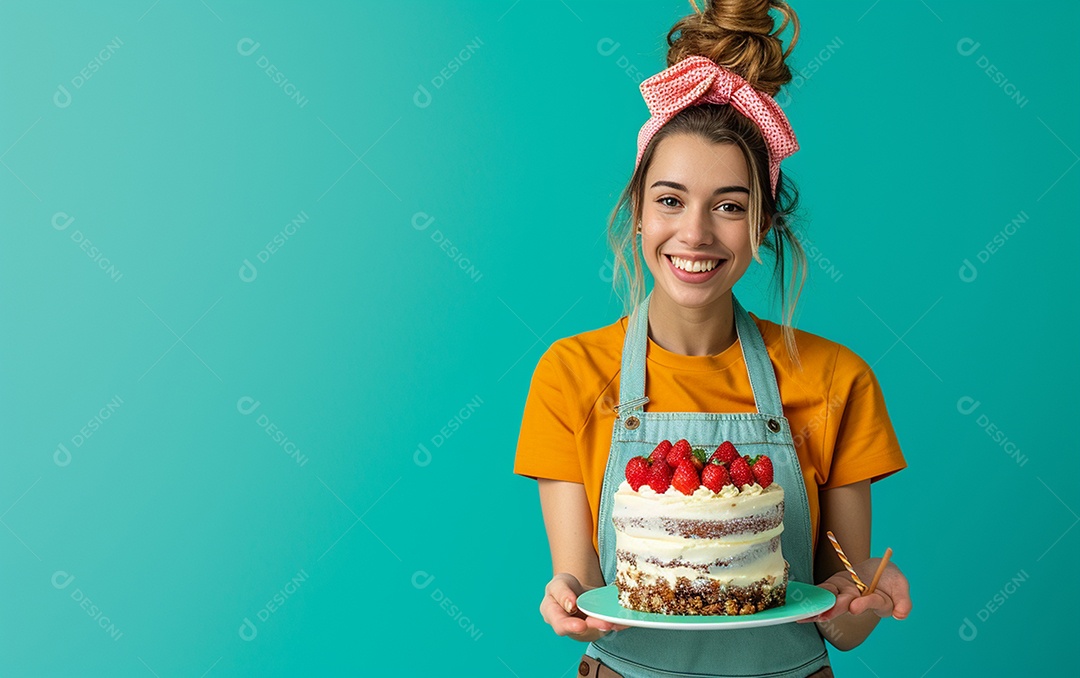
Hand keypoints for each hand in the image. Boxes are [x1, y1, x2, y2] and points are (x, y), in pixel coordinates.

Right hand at [539, 573, 630, 641]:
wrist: (576, 593)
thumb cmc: (564, 588)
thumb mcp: (559, 583)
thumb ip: (562, 592)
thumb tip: (571, 605)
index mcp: (552, 615)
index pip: (559, 623)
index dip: (570, 625)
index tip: (580, 622)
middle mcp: (569, 627)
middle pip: (580, 632)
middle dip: (593, 627)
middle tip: (605, 624)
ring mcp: (584, 630)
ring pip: (595, 631)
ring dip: (608, 626)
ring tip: (618, 621)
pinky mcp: (598, 628)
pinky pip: (608, 626)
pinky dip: (617, 624)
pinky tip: (626, 621)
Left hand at [797, 557, 911, 622]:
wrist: (878, 568)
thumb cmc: (890, 578)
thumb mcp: (901, 586)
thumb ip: (903, 601)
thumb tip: (901, 615)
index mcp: (877, 602)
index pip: (871, 602)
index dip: (863, 603)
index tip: (855, 606)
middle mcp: (859, 600)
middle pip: (847, 604)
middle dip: (836, 608)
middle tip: (825, 614)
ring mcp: (845, 593)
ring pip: (833, 599)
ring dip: (821, 607)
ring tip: (810, 613)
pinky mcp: (835, 585)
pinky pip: (824, 590)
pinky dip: (815, 595)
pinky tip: (805, 602)